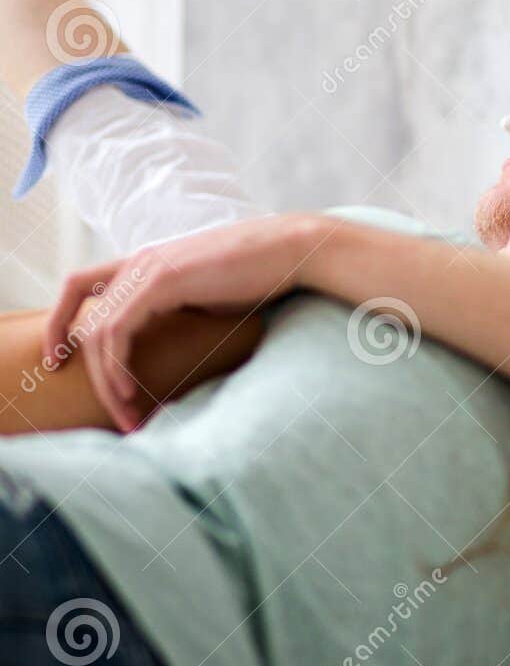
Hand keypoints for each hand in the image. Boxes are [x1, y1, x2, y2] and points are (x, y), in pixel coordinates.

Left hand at [44, 212, 329, 429]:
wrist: (293, 250)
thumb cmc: (261, 277)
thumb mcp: (206, 299)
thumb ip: (177, 315)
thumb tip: (165, 354)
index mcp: (146, 265)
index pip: (80, 288)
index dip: (60, 323)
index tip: (60, 362)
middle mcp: (138, 263)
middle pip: (86, 322)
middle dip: (94, 375)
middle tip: (119, 416)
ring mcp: (147, 267)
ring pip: (98, 330)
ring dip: (106, 380)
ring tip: (127, 412)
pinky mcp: (162, 278)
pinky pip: (118, 328)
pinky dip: (116, 363)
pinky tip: (130, 388)